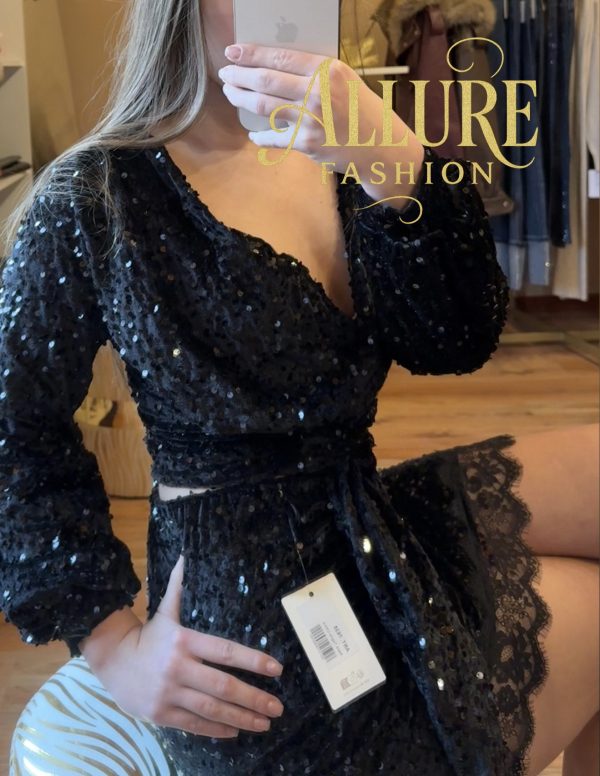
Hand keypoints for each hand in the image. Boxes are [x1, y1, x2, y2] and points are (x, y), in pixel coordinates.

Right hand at [87, 555, 285, 737]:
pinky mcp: (161, 713)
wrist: (110, 659)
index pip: (226, 651)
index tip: (277, 669)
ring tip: (264, 724)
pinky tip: (236, 730)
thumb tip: (184, 557)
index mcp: (184, 640)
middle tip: (277, 707)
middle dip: (254, 698)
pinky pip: (194, 724)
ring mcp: (169, 693)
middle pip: (223, 685)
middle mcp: (179, 667)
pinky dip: (216, 729)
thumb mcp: (164, 610)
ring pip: (212, 708)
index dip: (254, 661)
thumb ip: (178, 587)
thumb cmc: (147, 635)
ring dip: (242, 717)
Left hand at [218, 43, 412, 174]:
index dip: (251, 54)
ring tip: (231, 94)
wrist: (380, 145)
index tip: (232, 52)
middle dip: (239, 76)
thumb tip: (274, 66)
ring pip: (264, 105)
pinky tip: (254, 135)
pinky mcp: (308, 143)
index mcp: (327, 69)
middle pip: (266, 80)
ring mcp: (311, 118)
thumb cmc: (360, 110)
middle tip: (225, 75)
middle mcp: (318, 91)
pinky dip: (261, 136)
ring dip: (241, 99)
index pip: (280, 57)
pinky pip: (274, 137)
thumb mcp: (343, 80)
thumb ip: (313, 73)